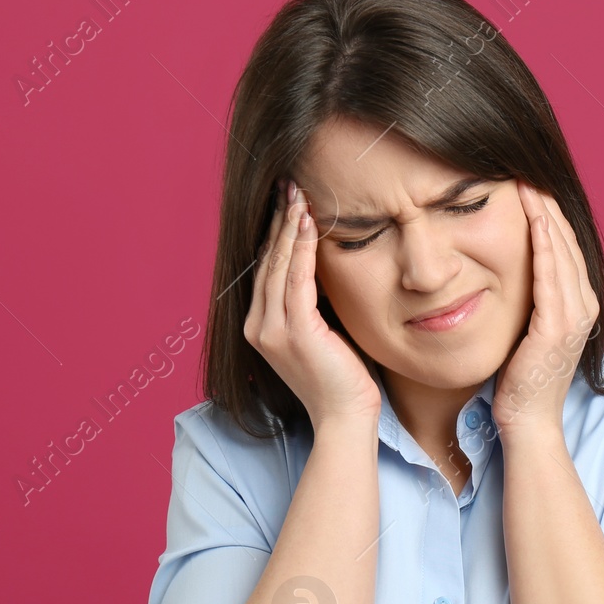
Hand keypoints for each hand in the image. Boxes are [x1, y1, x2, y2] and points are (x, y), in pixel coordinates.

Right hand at [243, 179, 381, 428]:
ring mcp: (272, 330)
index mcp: (261, 328)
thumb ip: (313, 305)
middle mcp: (258, 327)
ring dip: (289, 226)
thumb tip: (323, 268)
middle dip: (278, 222)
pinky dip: (302, 247)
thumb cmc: (342, 379)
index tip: (287, 203)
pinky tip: (309, 223)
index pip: (266, 271)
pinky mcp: (294, 332)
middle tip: (288, 186)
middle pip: (266, 262)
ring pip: (278, 265)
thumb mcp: (322, 334)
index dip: (275, 235)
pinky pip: (296, 278)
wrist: (345, 417)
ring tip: (298, 194)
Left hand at [493, 182, 599, 438]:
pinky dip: (543, 243)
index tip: (526, 184)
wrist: (527, 422)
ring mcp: (575, 316)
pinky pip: (551, 274)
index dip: (548, 214)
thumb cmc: (519, 381)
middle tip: (525, 170)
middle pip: (568, 242)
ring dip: (544, 215)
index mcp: (580, 305)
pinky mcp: (557, 326)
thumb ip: (527, 300)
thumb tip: (508, 273)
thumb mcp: (526, 330)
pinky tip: (532, 218)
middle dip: (546, 205)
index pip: (565, 247)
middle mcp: (584, 306)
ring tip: (525, 182)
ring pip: (561, 251)